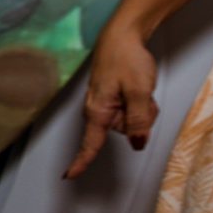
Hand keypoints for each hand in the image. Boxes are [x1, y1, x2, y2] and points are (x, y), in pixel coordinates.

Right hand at [65, 23, 158, 178]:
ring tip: (139, 88)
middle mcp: (97, 111)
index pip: (90, 143)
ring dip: (141, 109)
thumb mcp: (139, 91)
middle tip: (142, 97)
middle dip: (139, 119)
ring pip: (129, 121)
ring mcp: (104, 105)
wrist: (121, 36)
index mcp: (98, 112)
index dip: (81, 161)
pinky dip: (138, 103)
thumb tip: (137, 142)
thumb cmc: (125, 58)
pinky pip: (129, 111)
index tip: (69, 176)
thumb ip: (139, 119)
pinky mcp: (111, 99)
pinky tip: (137, 88)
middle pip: (123, 131)